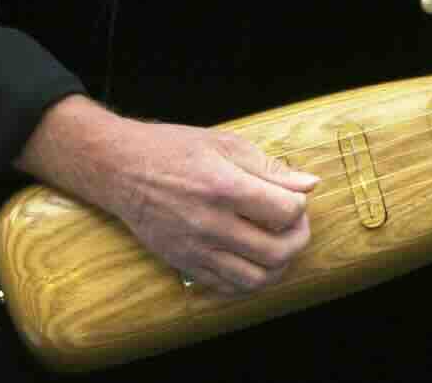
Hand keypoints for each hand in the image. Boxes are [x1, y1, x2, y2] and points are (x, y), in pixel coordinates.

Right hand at [106, 120, 318, 295]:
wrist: (122, 170)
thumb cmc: (174, 150)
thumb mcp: (224, 143)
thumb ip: (269, 167)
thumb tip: (310, 184)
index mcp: (224, 187)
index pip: (285, 212)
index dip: (299, 206)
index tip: (293, 198)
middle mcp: (211, 223)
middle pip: (277, 251)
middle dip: (298, 239)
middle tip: (295, 225)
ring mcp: (196, 249)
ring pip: (256, 279)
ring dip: (278, 266)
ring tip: (277, 245)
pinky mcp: (184, 263)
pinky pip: (228, 288)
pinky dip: (249, 279)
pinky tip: (252, 259)